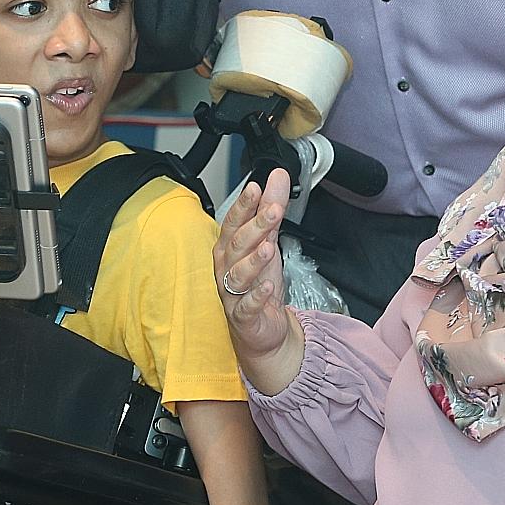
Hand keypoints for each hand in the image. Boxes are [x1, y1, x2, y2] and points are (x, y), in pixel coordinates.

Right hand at [214, 169, 304, 394]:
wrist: (264, 329)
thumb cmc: (259, 284)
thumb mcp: (269, 240)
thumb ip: (271, 208)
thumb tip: (277, 175)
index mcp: (229, 248)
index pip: (233, 222)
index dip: (244, 206)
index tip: (256, 189)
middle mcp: (226, 269)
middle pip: (237, 245)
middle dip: (254, 227)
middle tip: (273, 211)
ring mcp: (232, 293)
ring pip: (238, 274)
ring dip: (253, 260)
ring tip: (268, 248)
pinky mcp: (243, 317)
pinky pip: (247, 306)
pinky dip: (257, 296)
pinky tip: (268, 286)